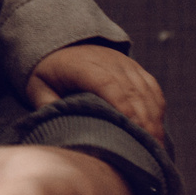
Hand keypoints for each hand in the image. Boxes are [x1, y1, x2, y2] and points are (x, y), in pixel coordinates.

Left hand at [25, 42, 165, 142]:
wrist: (62, 43)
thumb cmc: (49, 71)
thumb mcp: (37, 85)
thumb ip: (46, 104)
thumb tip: (57, 126)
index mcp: (82, 66)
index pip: (108, 85)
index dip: (123, 108)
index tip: (133, 133)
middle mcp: (108, 62)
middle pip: (132, 92)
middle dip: (144, 122)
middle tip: (151, 151)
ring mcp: (124, 63)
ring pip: (145, 91)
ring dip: (154, 118)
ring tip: (157, 147)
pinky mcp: (135, 67)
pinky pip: (151, 87)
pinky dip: (156, 107)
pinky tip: (157, 128)